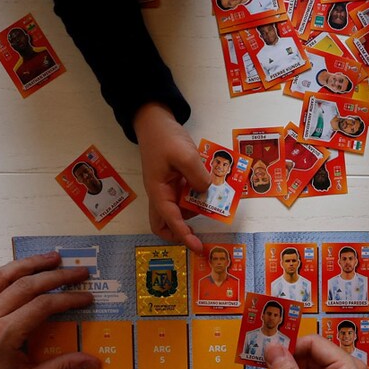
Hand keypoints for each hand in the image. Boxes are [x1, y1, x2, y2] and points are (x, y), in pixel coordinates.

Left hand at [0, 253, 99, 368]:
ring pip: (4, 277)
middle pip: (27, 285)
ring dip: (30, 264)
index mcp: (3, 335)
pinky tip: (21, 270)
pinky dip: (7, 272)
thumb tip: (92, 361)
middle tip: (80, 271)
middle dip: (56, 275)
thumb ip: (61, 368)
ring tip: (52, 257)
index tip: (86, 297)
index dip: (68, 299)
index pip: (42, 306)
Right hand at [134, 102, 210, 252]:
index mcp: (158, 191)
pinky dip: (197, 196)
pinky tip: (210, 188)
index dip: (183, 235)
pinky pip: (186, 195)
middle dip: (179, 232)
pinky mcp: (175, 181)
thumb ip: (196, 175)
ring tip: (213, 204)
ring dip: (193, 211)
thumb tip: (207, 190)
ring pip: (178, 210)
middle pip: (164, 223)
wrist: (155, 121)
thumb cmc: (164, 138)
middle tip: (198, 234)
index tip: (197, 246)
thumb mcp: (184, 154)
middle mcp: (161, 193)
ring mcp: (168, 188)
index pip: (170, 219)